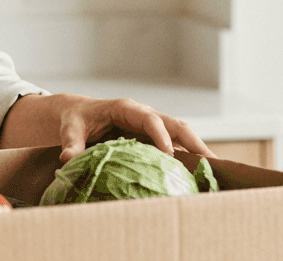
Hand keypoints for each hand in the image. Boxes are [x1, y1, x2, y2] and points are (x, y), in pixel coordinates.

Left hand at [58, 96, 215, 161]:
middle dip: (193, 141)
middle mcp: (143, 114)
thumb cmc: (75, 119)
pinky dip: (189, 155)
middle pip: (174, 123)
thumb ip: (71, 143)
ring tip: (215, 170)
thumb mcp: (70, 129)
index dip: (160, 134)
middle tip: (209, 161)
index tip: (169, 153)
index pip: (148, 118)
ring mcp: (151, 125)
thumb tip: (68, 159)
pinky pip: (176, 143)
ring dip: (197, 149)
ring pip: (180, 133)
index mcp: (125, 108)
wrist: (78, 113)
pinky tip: (200, 174)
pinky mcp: (153, 136)